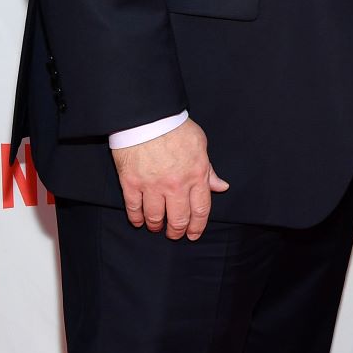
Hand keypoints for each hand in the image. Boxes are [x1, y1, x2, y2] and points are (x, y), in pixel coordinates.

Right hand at [111, 119, 229, 240]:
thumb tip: (220, 186)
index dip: (197, 226)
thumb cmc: (175, 128)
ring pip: (155, 217)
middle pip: (179, 218)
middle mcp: (176, 185)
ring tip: (157, 228)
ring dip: (156, 226)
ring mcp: (152, 186)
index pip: (201, 209)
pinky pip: (134, 208)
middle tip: (175, 234)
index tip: (193, 234)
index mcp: (196, 175)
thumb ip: (209, 170)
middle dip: (177, 231)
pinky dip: (136, 218)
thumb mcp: (200, 145)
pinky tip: (139, 221)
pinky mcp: (131, 184)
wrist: (147, 118)